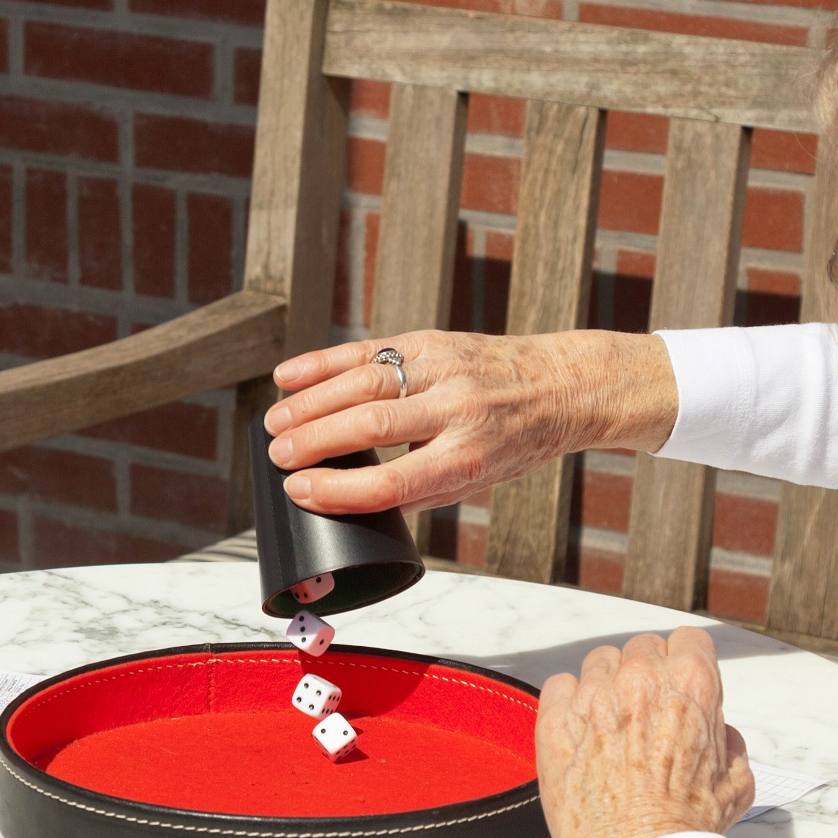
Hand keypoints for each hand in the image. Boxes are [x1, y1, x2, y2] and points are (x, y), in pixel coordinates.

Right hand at [262, 329, 678, 515]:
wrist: (563, 384)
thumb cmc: (514, 443)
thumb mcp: (478, 479)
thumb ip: (418, 488)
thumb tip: (345, 497)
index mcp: (470, 458)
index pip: (390, 482)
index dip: (336, 491)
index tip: (298, 492)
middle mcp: (457, 411)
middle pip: (369, 427)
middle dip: (313, 442)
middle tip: (275, 456)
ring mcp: (444, 368)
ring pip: (363, 382)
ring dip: (309, 403)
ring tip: (273, 423)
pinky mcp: (432, 340)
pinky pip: (369, 350)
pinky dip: (324, 362)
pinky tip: (288, 376)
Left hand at [535, 628, 754, 837]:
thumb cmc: (685, 829)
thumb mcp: (737, 781)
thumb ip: (729, 742)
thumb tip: (719, 732)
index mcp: (690, 685)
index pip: (688, 640)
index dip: (686, 664)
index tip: (680, 684)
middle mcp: (639, 681)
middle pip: (642, 649)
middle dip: (648, 675)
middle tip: (648, 713)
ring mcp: (593, 698)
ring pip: (599, 663)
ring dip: (608, 686)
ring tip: (613, 727)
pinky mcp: (554, 720)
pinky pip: (559, 686)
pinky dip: (569, 704)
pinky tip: (582, 733)